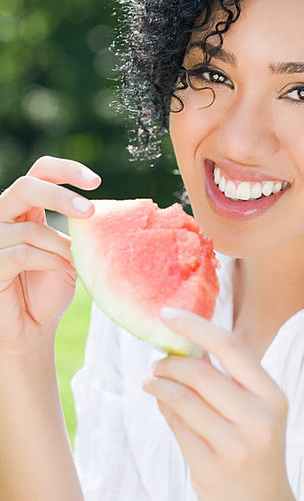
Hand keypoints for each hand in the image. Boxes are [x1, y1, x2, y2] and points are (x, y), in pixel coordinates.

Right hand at [0, 155, 100, 357]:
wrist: (33, 330)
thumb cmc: (49, 291)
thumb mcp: (70, 255)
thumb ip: (77, 232)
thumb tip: (97, 211)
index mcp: (25, 209)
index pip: (40, 173)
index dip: (66, 170)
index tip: (96, 181)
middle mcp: (4, 217)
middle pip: (25, 186)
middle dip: (60, 195)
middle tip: (90, 211)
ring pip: (30, 228)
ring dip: (59, 246)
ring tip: (72, 263)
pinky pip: (21, 252)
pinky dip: (48, 260)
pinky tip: (62, 270)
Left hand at [142, 307, 296, 500]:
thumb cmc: (255, 445)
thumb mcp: (256, 409)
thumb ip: (228, 377)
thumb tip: (186, 340)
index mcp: (272, 396)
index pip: (230, 347)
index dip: (195, 325)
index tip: (167, 314)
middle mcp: (259, 420)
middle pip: (200, 373)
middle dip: (170, 362)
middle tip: (156, 361)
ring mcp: (235, 447)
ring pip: (182, 399)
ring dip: (159, 384)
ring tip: (151, 380)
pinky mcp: (210, 469)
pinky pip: (176, 426)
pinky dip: (162, 407)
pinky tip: (160, 402)